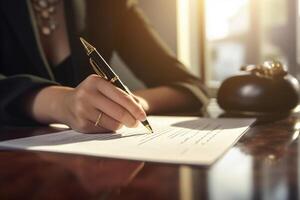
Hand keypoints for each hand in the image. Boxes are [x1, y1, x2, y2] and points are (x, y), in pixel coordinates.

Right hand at [29, 75, 146, 132]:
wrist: (65, 104)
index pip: (122, 96)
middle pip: (119, 112)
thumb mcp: (104, 88)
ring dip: (121, 125)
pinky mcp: (81, 125)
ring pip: (113, 124)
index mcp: (96, 81)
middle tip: (136, 123)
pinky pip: (104, 131)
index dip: (135, 108)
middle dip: (132, 120)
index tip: (143, 116)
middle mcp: (87, 94)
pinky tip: (108, 124)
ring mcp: (83, 110)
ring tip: (121, 122)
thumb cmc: (92, 95)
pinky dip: (111, 129)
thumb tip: (140, 111)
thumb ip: (122, 95)